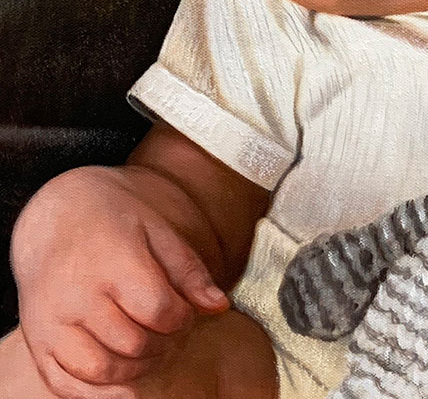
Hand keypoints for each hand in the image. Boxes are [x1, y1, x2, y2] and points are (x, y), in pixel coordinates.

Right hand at [12, 166, 229, 398]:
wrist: (55, 217)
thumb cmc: (114, 221)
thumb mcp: (157, 230)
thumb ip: (188, 270)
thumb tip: (219, 307)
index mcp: (112, 262)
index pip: (158, 309)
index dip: (182, 319)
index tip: (184, 313)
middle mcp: (77, 295)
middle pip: (134, 343)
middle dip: (164, 345)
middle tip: (170, 333)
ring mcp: (52, 323)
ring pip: (101, 371)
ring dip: (136, 372)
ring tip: (150, 351)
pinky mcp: (37, 342)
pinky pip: (64, 386)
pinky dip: (98, 395)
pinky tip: (123, 384)